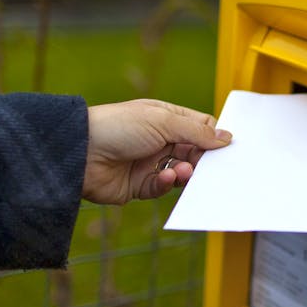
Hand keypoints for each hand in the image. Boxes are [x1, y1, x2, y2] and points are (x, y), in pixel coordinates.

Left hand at [83, 99, 231, 204]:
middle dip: (203, 160)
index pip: (200, 127)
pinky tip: (164, 177)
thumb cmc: (117, 127)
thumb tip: (227, 137)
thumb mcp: (162, 122)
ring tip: (183, 172)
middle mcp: (160, 140)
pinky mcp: (140, 185)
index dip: (214, 137)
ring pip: (182, 172)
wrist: (78, 153)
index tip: (227, 148)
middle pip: (195, 152)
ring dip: (185, 173)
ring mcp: (150, 163)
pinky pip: (163, 188)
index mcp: (166, 119)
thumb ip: (197, 131)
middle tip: (211, 166)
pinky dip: (167, 183)